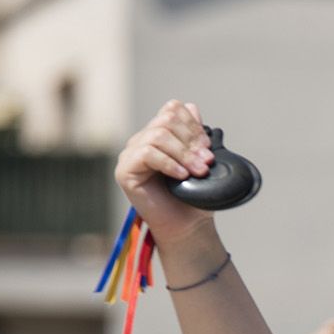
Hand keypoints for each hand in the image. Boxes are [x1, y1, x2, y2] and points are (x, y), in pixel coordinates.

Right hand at [113, 100, 215, 243]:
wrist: (187, 227)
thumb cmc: (195, 198)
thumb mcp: (201, 162)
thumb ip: (196, 136)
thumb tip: (192, 107)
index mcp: (160, 136)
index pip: (172, 109)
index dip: (192, 123)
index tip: (208, 146)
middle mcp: (142, 141)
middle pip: (166, 120)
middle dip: (191, 140)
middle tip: (207, 161)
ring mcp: (131, 155)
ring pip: (158, 136)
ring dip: (184, 153)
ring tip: (199, 171)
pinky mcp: (125, 171)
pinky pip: (146, 153)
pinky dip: (169, 163)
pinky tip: (182, 175)